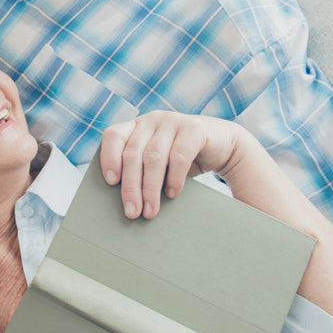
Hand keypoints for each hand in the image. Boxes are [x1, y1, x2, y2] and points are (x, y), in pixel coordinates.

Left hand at [99, 111, 242, 218]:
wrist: (223, 146)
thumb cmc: (182, 159)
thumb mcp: (158, 162)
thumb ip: (140, 170)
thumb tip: (124, 203)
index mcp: (137, 126)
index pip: (113, 136)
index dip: (109, 157)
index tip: (110, 182)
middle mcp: (152, 120)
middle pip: (133, 154)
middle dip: (131, 186)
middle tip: (132, 212)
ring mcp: (173, 121)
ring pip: (153, 157)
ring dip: (150, 188)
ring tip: (150, 211)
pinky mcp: (194, 129)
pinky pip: (178, 156)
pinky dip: (174, 179)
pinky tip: (172, 194)